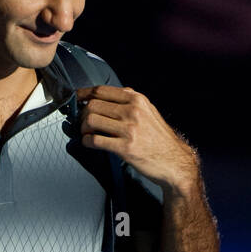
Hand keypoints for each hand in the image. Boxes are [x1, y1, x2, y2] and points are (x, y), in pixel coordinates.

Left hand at [76, 85, 198, 193]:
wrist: (174, 161)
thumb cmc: (159, 138)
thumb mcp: (148, 111)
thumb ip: (129, 102)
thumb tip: (104, 98)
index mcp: (137, 99)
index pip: (102, 90)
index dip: (84, 94)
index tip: (77, 98)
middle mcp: (133, 111)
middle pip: (93, 105)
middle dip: (82, 113)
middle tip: (82, 121)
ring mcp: (129, 129)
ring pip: (91, 120)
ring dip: (83, 128)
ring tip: (86, 133)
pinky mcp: (125, 147)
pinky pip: (95, 140)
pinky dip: (86, 141)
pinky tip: (89, 143)